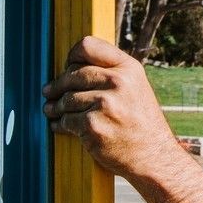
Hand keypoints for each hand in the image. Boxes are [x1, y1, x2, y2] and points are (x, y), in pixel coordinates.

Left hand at [42, 35, 178, 178]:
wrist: (153, 157)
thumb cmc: (140, 122)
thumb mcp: (135, 87)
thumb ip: (110, 72)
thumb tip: (71, 66)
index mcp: (128, 68)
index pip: (88, 46)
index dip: (72, 56)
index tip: (68, 67)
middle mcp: (118, 82)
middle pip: (72, 74)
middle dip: (57, 85)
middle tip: (49, 91)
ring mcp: (105, 104)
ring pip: (67, 99)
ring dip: (56, 107)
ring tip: (52, 110)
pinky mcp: (93, 125)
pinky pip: (66, 120)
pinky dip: (60, 124)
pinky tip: (59, 125)